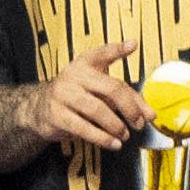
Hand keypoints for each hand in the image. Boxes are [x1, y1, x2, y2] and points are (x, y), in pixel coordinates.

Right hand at [18, 42, 152, 151]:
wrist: (39, 109)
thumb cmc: (76, 97)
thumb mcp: (98, 90)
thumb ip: (125, 97)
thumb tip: (150, 115)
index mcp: (85, 64)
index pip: (102, 54)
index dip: (117, 50)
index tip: (132, 45)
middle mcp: (73, 76)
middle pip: (111, 88)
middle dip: (130, 108)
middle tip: (139, 122)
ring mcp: (63, 95)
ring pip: (98, 110)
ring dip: (116, 125)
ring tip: (125, 134)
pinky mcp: (56, 115)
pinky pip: (84, 128)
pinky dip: (102, 138)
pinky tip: (113, 143)